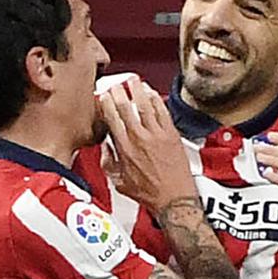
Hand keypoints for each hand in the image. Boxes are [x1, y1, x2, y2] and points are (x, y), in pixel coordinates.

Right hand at [97, 76, 195, 214]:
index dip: (106, 104)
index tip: (103, 96)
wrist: (174, 199)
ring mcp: (157, 135)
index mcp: (124, 148)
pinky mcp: (171, 135)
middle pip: (125, 107)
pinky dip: (156, 100)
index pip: (111, 118)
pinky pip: (162, 111)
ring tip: (133, 80)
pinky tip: (152, 93)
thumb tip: (105, 150)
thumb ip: (110, 163)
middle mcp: (139, 138)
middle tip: (116, 83)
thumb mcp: (120, 182)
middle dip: (119, 92)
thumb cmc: (151, 193)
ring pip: (144, 105)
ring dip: (137, 90)